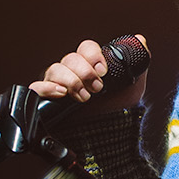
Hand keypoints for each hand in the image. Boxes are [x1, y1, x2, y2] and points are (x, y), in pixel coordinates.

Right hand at [29, 36, 147, 113]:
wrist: (110, 138)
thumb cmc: (118, 111)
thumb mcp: (133, 85)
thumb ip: (137, 61)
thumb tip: (140, 40)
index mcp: (90, 66)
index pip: (85, 48)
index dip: (93, 55)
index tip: (103, 71)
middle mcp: (73, 73)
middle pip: (70, 58)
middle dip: (84, 72)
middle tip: (96, 88)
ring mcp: (58, 86)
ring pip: (54, 69)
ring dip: (71, 81)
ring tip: (83, 97)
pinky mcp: (46, 101)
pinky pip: (37, 87)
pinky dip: (47, 87)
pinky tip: (60, 93)